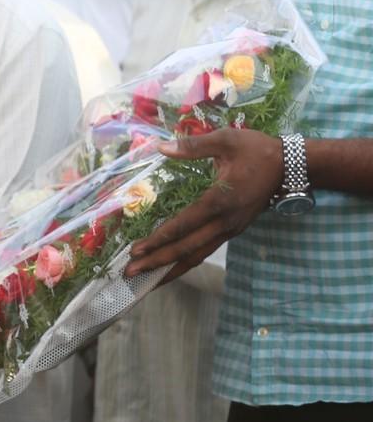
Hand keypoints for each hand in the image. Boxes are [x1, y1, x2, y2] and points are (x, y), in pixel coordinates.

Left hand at [126, 128, 283, 279]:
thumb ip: (193, 146)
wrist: (292, 166)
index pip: (184, 225)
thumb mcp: (226, 140)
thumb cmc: (258, 150)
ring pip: (197, 255)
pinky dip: (186, 261)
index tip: (136, 250)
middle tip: (129, 273)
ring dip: (170, 268)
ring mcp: (231, 229)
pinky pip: (205, 250)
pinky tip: (170, 267)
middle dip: (157, 262)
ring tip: (145, 280)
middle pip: (187, 249)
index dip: (159, 239)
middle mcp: (225, 222)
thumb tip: (161, 147)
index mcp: (220, 201)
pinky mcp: (233, 230)